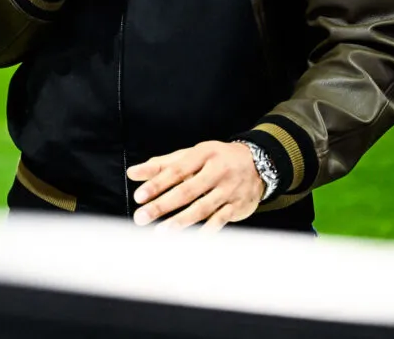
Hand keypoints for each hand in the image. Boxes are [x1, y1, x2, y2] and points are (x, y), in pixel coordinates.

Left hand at [127, 141, 264, 230]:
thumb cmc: (216, 160)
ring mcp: (229, 190)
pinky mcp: (238, 206)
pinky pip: (221, 219)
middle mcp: (217, 171)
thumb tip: (132, 173)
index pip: (176, 170)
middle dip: (162, 205)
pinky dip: (208, 230)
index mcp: (203, 154)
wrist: (260, 163)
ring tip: (161, 232)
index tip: (139, 196)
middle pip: (187, 191)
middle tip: (141, 217)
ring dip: (181, 221)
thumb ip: (161, 165)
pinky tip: (194, 239)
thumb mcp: (191, 156)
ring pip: (203, 207)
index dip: (157, 183)